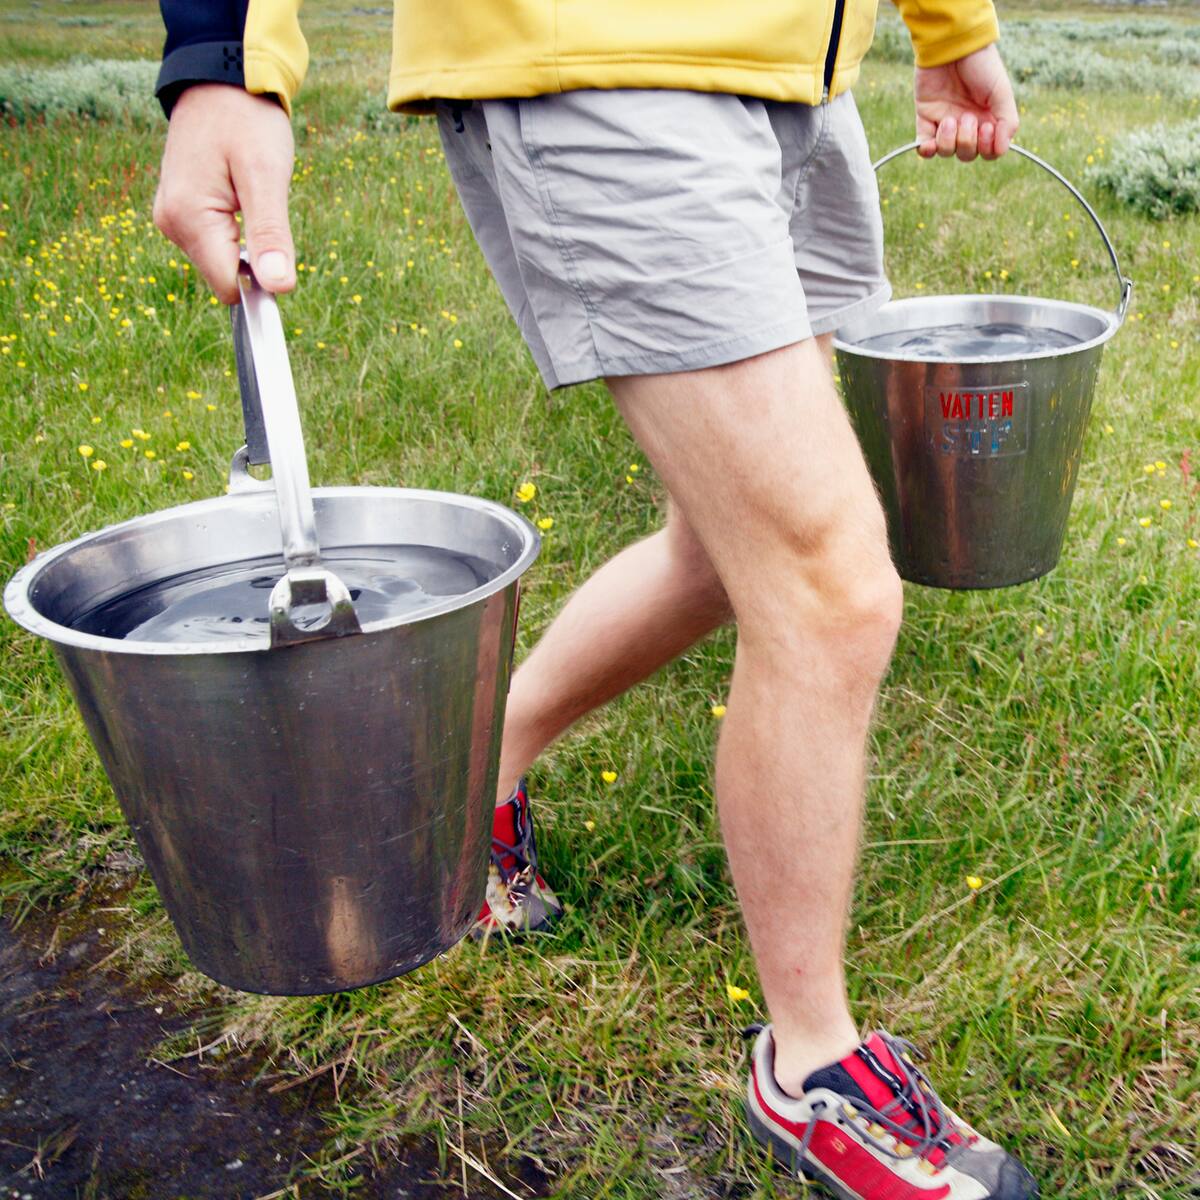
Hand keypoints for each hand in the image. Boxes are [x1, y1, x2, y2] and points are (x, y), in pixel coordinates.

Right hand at [153, 84, 295, 303]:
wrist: (220, 80)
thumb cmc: (246, 120)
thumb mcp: (266, 176)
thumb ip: (270, 235)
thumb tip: (279, 288)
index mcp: (188, 219)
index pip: (227, 287)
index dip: (260, 284)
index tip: (280, 251)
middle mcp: (170, 223)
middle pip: (224, 275)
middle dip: (252, 257)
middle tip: (264, 206)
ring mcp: (171, 217)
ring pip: (220, 259)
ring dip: (244, 239)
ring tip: (248, 192)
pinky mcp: (178, 211)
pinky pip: (213, 240)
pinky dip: (234, 228)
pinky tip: (237, 194)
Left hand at [914, 43, 1017, 161]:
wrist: (953, 48)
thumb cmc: (981, 66)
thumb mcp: (1001, 92)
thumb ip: (1007, 121)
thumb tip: (1002, 149)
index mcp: (989, 119)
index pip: (989, 151)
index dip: (988, 149)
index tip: (987, 128)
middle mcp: (968, 125)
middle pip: (967, 154)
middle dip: (967, 142)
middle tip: (967, 117)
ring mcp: (946, 124)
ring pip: (947, 152)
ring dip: (949, 141)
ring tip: (950, 119)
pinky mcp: (926, 120)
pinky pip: (925, 148)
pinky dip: (927, 150)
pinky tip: (930, 143)